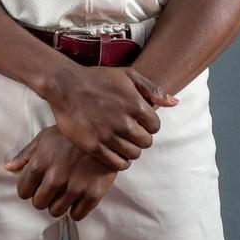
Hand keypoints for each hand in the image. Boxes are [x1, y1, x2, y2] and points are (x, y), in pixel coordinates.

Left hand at [3, 125, 118, 220]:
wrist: (105, 131)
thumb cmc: (71, 134)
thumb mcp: (45, 137)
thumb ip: (25, 154)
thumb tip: (8, 168)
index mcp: (40, 163)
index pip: (23, 192)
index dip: (29, 188)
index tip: (38, 184)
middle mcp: (55, 178)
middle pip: (38, 204)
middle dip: (43, 197)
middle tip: (53, 188)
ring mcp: (75, 187)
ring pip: (56, 212)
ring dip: (59, 204)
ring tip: (66, 191)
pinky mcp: (93, 194)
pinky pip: (76, 215)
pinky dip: (76, 209)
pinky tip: (79, 196)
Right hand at [44, 62, 178, 170]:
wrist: (65, 85)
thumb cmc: (97, 78)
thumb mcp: (127, 75)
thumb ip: (152, 88)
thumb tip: (174, 103)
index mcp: (136, 105)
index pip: (155, 127)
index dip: (148, 125)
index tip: (138, 122)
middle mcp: (125, 122)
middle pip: (146, 143)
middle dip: (141, 138)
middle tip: (130, 133)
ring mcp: (109, 135)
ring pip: (133, 154)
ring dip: (130, 150)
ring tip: (121, 142)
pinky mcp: (94, 146)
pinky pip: (117, 164)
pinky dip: (120, 161)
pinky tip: (114, 152)